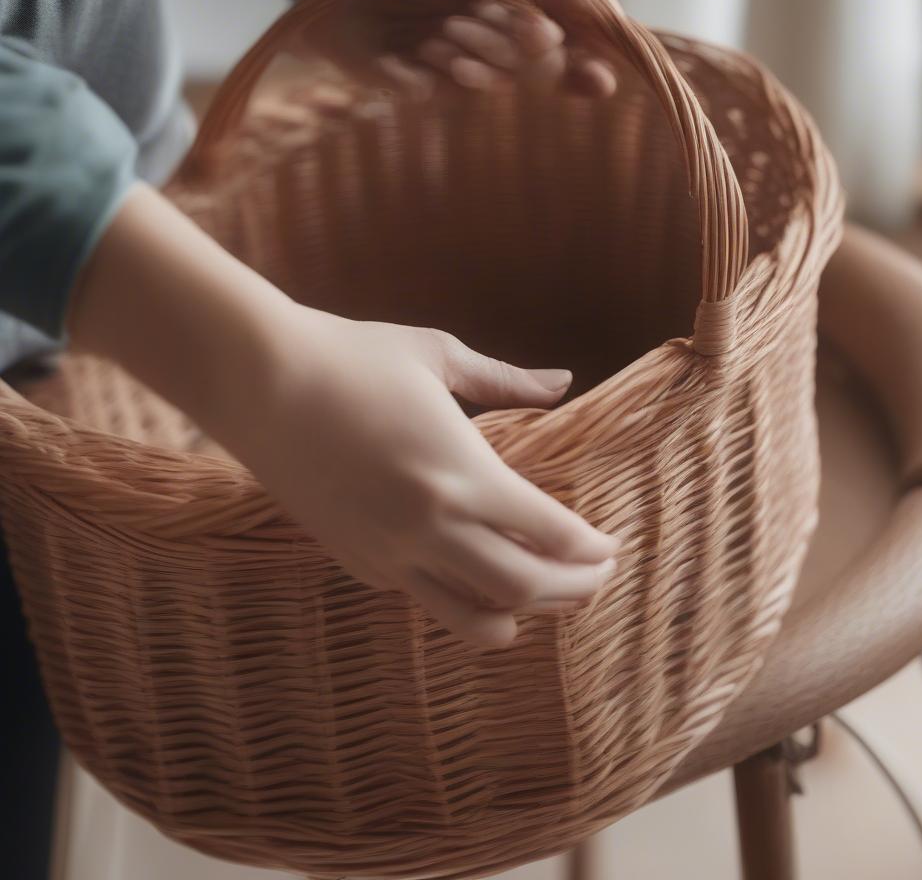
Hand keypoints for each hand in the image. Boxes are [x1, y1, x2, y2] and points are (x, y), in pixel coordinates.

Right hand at [69, 185, 619, 649]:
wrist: (258, 382)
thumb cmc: (353, 356)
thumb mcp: (438, 356)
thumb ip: (508, 380)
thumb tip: (564, 380)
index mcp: (462, 473)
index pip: (551, 534)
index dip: (590, 548)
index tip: (610, 546)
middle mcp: (431, 526)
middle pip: (526, 587)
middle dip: (575, 589)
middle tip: (599, 577)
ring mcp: (389, 553)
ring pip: (476, 617)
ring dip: (525, 613)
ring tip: (552, 600)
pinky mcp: (357, 562)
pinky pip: (427, 599)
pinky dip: (467, 601)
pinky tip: (483, 581)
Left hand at [295, 0, 618, 98]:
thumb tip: (619, 36)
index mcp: (530, 31)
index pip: (571, 66)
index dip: (584, 75)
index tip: (593, 79)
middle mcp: (499, 59)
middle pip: (528, 76)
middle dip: (508, 48)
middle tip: (473, 19)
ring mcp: (456, 76)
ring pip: (480, 88)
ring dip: (466, 57)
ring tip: (441, 29)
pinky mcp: (409, 86)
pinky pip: (426, 97)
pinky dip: (417, 77)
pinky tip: (407, 56)